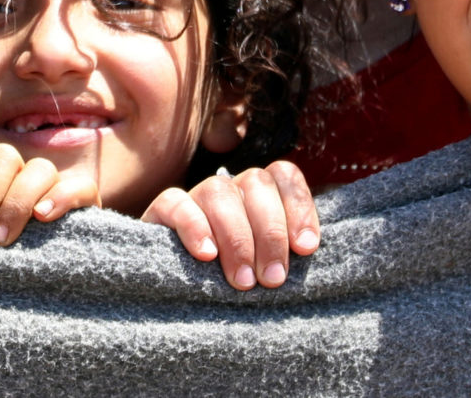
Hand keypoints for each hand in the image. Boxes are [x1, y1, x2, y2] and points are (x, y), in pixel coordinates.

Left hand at [0, 130, 100, 246]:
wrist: (21, 294)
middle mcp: (17, 172)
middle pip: (3, 157)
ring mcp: (51, 186)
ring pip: (39, 169)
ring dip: (17, 202)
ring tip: (0, 239)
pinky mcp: (82, 204)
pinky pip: (80, 186)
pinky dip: (61, 197)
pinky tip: (43, 216)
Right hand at [142, 161, 320, 290]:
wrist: (173, 294)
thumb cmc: (236, 281)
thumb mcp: (265, 266)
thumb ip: (284, 254)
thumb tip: (307, 252)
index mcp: (261, 194)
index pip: (284, 176)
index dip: (299, 207)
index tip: (305, 249)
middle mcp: (232, 188)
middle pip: (256, 182)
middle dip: (270, 233)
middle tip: (273, 279)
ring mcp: (197, 195)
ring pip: (219, 191)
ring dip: (236, 237)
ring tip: (243, 281)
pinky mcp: (162, 211)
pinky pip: (176, 202)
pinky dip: (194, 227)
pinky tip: (207, 255)